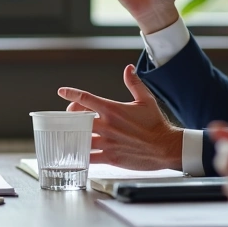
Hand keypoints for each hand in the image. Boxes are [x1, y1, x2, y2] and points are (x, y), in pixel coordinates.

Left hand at [57, 64, 181, 170]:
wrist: (166, 147)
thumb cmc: (156, 123)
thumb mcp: (145, 100)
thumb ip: (134, 83)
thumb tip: (128, 68)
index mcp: (113, 109)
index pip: (86, 98)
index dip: (71, 94)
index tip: (62, 92)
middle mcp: (107, 125)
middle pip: (78, 119)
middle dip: (70, 117)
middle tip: (70, 118)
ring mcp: (108, 142)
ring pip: (80, 139)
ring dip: (73, 137)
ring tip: (68, 137)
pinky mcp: (111, 158)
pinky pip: (89, 158)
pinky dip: (81, 156)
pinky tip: (76, 155)